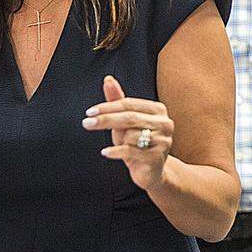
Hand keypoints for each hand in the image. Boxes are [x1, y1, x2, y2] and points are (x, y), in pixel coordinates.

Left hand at [83, 75, 173, 191]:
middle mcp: (164, 123)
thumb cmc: (136, 144)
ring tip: (119, 145)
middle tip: (86, 122)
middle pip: (129, 117)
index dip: (108, 106)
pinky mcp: (157, 157)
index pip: (129, 104)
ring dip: (118, 141)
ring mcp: (163, 141)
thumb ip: (117, 100)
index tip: (90, 112)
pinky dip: (115, 151)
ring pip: (130, 135)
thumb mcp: (125, 122)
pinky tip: (106, 152)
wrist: (151, 172)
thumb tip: (108, 79)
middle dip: (105, 119)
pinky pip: (130, 151)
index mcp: (158, 110)